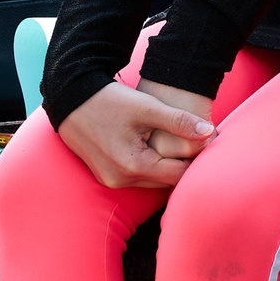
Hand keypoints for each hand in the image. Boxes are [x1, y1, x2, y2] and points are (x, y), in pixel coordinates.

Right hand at [58, 80, 214, 188]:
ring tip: (181, 146)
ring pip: (152, 181)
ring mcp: (111, 181)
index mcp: (134, 166)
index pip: (180, 174)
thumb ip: (179, 121)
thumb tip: (209, 132)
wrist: (69, 99)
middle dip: (183, 165)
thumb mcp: (146, 107)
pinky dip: (150, 167)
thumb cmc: (108, 100)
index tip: (209, 144)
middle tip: (198, 145)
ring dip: (166, 167)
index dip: (197, 160)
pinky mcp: (105, 176)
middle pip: (166, 181)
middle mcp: (122, 180)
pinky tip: (157, 148)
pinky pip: (137, 178)